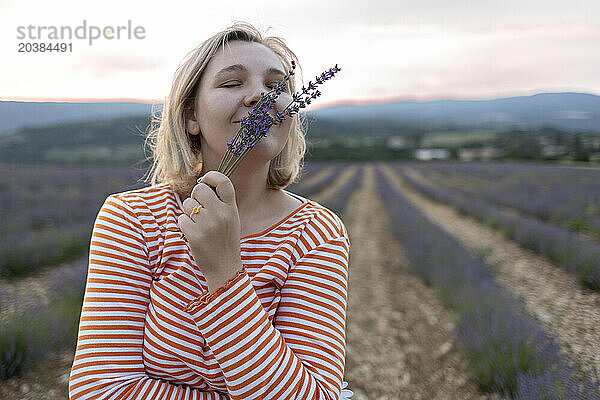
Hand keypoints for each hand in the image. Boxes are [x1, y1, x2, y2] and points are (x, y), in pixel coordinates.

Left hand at [178, 171, 242, 291]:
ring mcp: (207, 225)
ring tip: (198, 224)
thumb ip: (221, 202)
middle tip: (198, 207)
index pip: (223, 182)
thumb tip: (202, 184)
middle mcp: (221, 214)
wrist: (224, 268)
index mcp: (231, 208)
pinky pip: (181, 218)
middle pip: (199, 189)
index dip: (212, 176)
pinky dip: (184, 225)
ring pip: (188, 204)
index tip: (205, 181)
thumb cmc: (225, 241)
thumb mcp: (231, 219)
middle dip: (195, 196)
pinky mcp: (195, 235)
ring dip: (189, 212)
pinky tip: (193, 233)